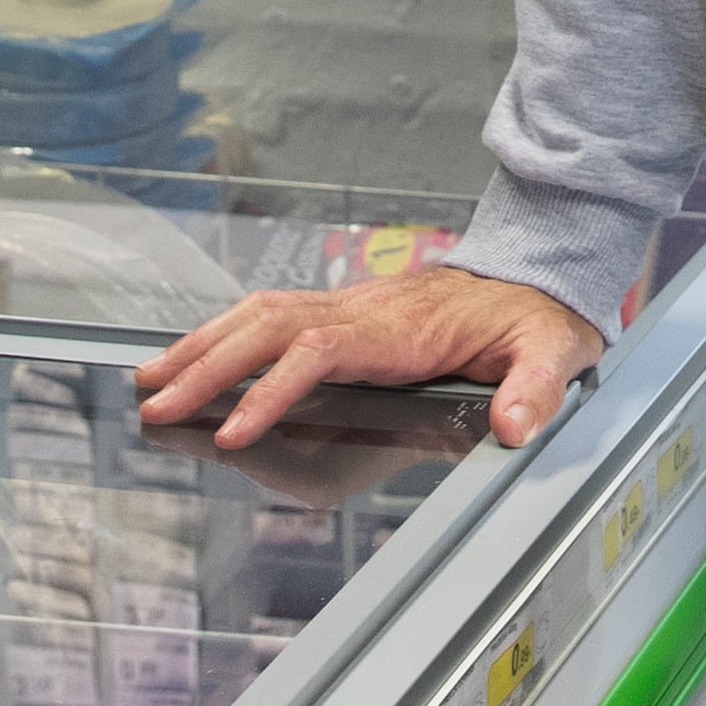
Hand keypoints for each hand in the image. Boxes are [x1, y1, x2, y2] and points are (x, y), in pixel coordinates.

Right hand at [132, 266, 604, 452]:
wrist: (537, 275)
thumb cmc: (538, 318)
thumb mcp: (554, 351)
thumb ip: (536, 388)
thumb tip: (517, 427)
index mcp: (402, 327)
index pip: (319, 351)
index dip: (272, 389)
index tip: (234, 431)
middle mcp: (364, 309)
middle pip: (268, 327)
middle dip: (207, 364)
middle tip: (155, 404)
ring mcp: (350, 305)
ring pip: (260, 315)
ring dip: (203, 345)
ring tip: (151, 381)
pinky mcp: (345, 310)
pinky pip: (273, 316)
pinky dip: (226, 333)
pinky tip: (196, 357)